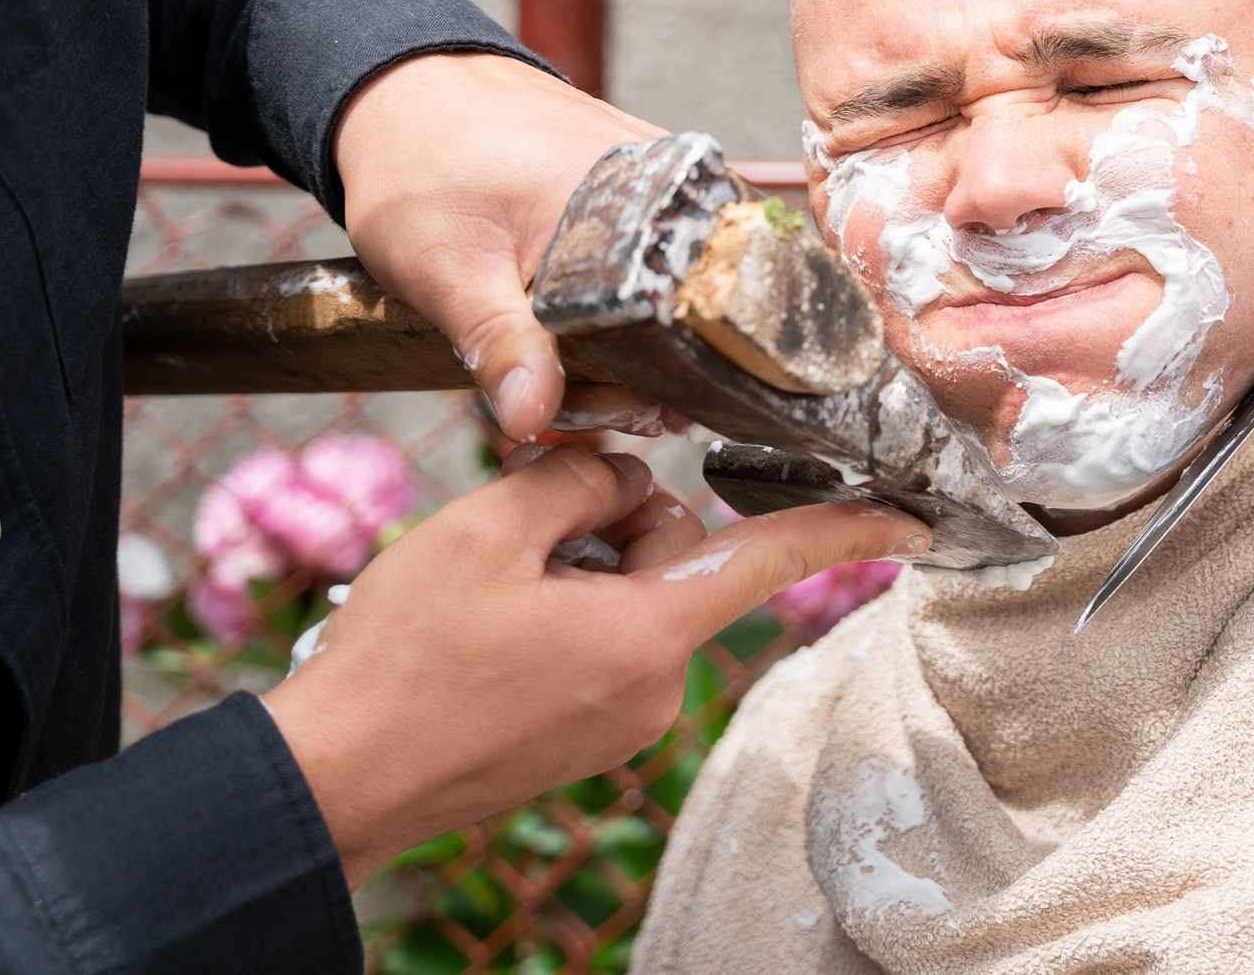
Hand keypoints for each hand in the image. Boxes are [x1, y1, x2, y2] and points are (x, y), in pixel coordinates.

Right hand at [262, 443, 927, 885]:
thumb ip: (577, 476)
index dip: (850, 531)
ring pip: (633, 596)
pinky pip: (602, 641)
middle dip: (609, 525)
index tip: (920, 522)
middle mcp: (656, 689)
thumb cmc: (403, 658)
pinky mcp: (589, 737)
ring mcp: (623, 722)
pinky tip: (490, 630)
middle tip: (519, 539)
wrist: (334, 778)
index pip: (770, 562)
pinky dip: (559, 613)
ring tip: (489, 595)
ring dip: (576, 570)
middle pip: (673, 557)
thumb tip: (623, 474)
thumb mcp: (488, 528)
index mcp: (649, 635)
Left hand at [333, 52, 665, 440]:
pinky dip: (625, 308)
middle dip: (640, 379)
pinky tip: (579, 331)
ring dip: (631, 350)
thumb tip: (531, 416)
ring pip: (676, 299)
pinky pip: (660, 268)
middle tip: (572, 405)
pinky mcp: (654, 191)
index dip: (657, 388)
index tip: (616, 418)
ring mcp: (671, 187)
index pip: (687, 328)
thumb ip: (499, 344)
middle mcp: (677, 189)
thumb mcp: (447, 268)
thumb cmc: (422, 164)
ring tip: (567, 373)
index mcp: (641, 206)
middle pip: (690, 319)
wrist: (412, 92)